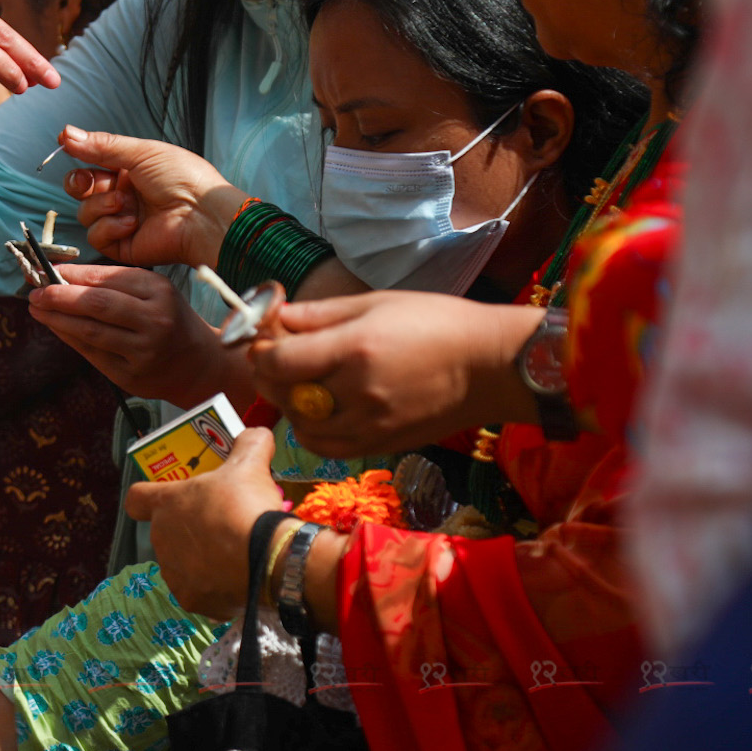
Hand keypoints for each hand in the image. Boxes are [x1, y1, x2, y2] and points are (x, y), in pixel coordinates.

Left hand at [26, 264, 239, 405]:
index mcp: (159, 290)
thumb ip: (116, 284)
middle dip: (59, 296)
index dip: (73, 275)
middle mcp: (154, 319)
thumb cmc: (172, 321)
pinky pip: (93, 354)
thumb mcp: (155, 292)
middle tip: (35, 291)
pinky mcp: (132, 375)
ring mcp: (143, 350)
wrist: (201, 366)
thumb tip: (65, 275)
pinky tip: (56, 328)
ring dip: (57, 319)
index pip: (107, 279)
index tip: (47, 270)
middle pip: (97, 304)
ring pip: (91, 331)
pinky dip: (70, 339)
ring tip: (37, 309)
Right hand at [56, 128, 244, 267]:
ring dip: (102, 205)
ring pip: (85, 212)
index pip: (91, 164)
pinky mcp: (121, 245)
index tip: (65, 146)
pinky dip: (109, 227)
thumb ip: (102, 146)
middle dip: (80, 183)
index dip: (78, 158)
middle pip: (80, 189)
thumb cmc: (183, 179)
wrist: (201, 215)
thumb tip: (66, 133)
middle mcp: (123, 195)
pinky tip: (131, 223)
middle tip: (90, 181)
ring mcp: (121, 220)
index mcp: (129, 171)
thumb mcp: (141, 153)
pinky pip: (96, 236)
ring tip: (126, 203)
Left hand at [124, 427, 282, 619]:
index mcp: (167, 504)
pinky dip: (215, 586)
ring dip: (200, 559)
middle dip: (190, 528)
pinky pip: (199, 590)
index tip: (167, 496)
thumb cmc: (247, 505)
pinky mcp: (190, 600)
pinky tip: (238, 577)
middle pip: (167, 532)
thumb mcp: (251, 463)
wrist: (266, 558)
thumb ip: (249, 443)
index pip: (137, 498)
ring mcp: (173, 573)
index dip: (148, 495)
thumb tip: (256, 434)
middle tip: (222, 523)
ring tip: (234, 553)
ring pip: (182, 563)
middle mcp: (161, 540)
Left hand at [248, 292, 542, 458]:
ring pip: (302, 427)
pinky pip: (329, 447)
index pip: (278, 361)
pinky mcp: (382, 444)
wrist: (491, 366)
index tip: (265, 341)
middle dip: (269, 376)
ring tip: (304, 385)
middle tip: (277, 359)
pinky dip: (314, 432)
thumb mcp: (377, 302)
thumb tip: (277, 318)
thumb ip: (321, 314)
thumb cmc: (439, 323)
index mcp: (354, 348)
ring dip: (291, 405)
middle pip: (284, 394)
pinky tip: (322, 412)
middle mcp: (357, 391)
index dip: (261, 351)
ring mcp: (370, 424)